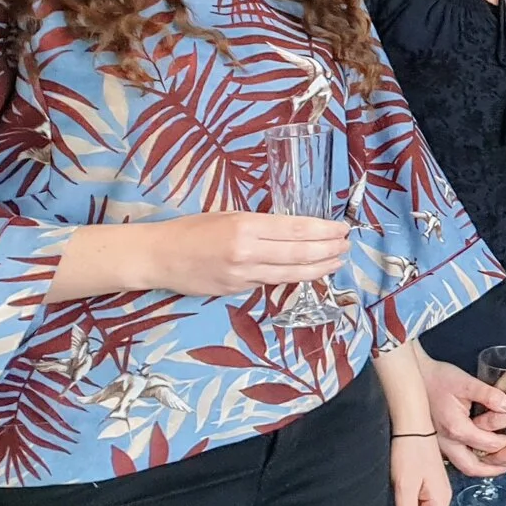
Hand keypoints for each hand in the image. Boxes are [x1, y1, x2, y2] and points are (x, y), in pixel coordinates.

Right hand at [92, 212, 350, 298]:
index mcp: (246, 226)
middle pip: (300, 253)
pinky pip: (271, 283)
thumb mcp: (229, 215)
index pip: (297, 228)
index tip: (343, 228)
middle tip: (347, 245)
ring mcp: (242, 275)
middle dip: (329, 250)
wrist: (158, 256)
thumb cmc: (192, 229)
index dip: (325, 230)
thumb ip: (262, 225)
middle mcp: (247, 251)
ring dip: (320, 268)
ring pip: (291, 274)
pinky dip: (294, 278)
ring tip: (337, 261)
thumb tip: (296, 229)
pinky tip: (309, 273)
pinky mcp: (237, 290)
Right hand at [421, 354, 505, 476]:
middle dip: (495, 469)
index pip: (488, 445)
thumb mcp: (467, 382)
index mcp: (456, 428)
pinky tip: (483, 452)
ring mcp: (439, 445)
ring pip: (463, 466)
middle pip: (473, 467)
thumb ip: (490, 395)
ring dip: (483, 468)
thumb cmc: (439, 378)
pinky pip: (456, 459)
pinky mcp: (437, 444)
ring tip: (501, 462)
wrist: (414, 379)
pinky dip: (472, 461)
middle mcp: (446, 442)